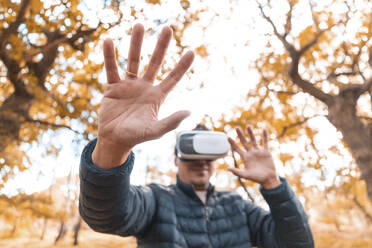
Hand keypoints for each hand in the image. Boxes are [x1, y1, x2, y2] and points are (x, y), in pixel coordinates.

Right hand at [92, 24, 193, 168]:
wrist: (114, 140)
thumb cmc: (136, 137)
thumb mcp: (154, 131)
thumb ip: (170, 122)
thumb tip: (189, 112)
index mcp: (157, 96)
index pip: (173, 78)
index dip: (182, 66)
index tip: (191, 51)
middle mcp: (145, 87)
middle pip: (155, 62)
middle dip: (161, 46)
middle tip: (167, 28)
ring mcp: (129, 85)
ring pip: (133, 60)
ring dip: (136, 43)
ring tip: (139, 25)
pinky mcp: (113, 87)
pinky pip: (111, 68)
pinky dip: (109, 56)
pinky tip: (109, 41)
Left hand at [228, 126, 280, 188]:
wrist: (268, 179)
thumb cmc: (257, 178)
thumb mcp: (246, 175)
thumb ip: (237, 172)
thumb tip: (228, 169)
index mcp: (245, 158)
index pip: (237, 148)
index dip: (232, 143)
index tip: (228, 137)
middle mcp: (251, 153)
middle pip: (244, 142)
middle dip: (240, 135)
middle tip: (236, 127)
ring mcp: (258, 152)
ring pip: (254, 140)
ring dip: (251, 133)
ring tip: (248, 126)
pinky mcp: (266, 152)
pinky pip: (265, 142)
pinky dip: (265, 136)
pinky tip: (264, 130)